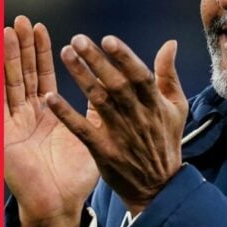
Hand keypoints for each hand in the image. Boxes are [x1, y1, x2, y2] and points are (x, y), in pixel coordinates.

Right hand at [4, 16, 98, 226]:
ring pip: (10, 83)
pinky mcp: (5, 135)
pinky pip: (0, 105)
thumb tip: (112, 84)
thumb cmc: (76, 176)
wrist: (61, 205)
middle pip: (22, 73)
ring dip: (8, 58)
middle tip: (21, 21)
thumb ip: (98, 109)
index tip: (39, 28)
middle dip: (21, 47)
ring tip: (8, 31)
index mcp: (48, 113)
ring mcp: (14, 123)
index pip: (41, 74)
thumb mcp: (92, 134)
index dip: (40, 52)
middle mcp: (28, 114)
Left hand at [48, 35, 187, 214]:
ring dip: (81, 77)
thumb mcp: (176, 108)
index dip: (125, 57)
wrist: (158, 187)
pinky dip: (66, 114)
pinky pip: (82, 130)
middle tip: (77, 39)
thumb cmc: (165, 141)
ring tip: (65, 54)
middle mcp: (138, 117)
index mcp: (155, 104)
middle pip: (116, 84)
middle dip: (97, 60)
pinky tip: (50, 98)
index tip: (107, 39)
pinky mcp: (104, 152)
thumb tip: (170, 43)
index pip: (140, 76)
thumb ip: (169, 75)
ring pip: (98, 101)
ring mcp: (120, 135)